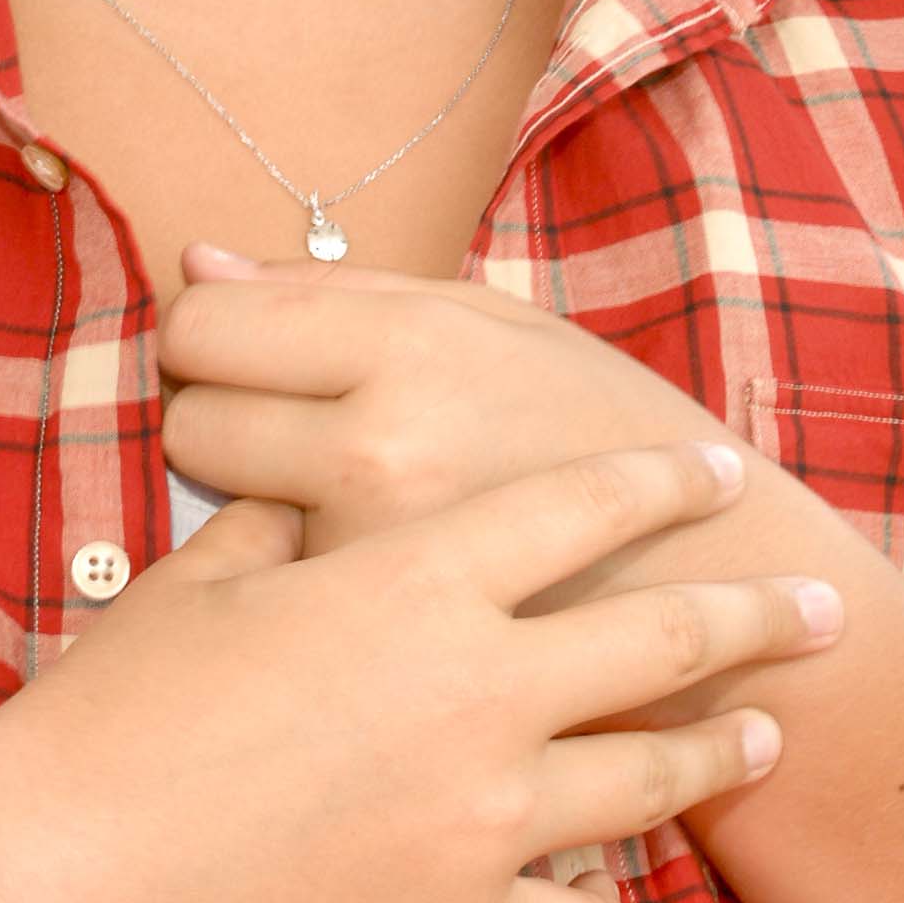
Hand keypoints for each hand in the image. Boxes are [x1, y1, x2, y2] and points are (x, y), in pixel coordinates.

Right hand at [0, 439, 821, 902]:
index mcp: (417, 577)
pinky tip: (606, 887)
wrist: (68, 868)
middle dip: (761, 615)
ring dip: (720, 756)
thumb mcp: (204, 576)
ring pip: (656, 782)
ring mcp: (486, 818)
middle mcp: (481, 689)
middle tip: (822, 610)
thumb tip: (298, 486)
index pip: (585, 507)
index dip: (665, 482)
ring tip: (761, 743)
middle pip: (670, 638)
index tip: (719, 472)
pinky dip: (601, 899)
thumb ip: (279, 522)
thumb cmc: (118, 710)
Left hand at [158, 250, 728, 570]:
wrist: (716, 578)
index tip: (243, 357)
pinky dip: (302, 583)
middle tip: (288, 434)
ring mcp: (373, 553)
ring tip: (347, 504)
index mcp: (408, 345)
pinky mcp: (380, 636)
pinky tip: (370, 576)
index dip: (209, 340)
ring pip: (218, 515)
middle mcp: (379, 444)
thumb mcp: (492, 325)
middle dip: (218, 422)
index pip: (203, 327)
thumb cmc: (598, 431)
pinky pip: (279, 590)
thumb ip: (335, 293)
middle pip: (187, 423)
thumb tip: (197, 266)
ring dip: (255, 506)